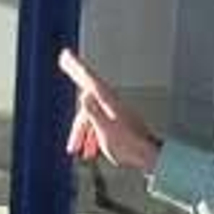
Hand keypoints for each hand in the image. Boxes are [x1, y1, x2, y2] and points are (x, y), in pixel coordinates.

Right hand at [57, 48, 161, 172]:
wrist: (148, 157)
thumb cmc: (128, 145)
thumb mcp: (105, 129)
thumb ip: (93, 112)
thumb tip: (84, 95)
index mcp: (108, 101)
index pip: (88, 79)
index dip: (75, 67)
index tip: (65, 55)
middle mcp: (112, 103)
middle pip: (87, 108)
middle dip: (77, 129)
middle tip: (72, 144)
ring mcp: (116, 113)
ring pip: (92, 119)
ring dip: (84, 136)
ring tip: (79, 154)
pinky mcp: (119, 123)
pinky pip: (100, 125)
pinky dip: (93, 137)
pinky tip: (90, 151)